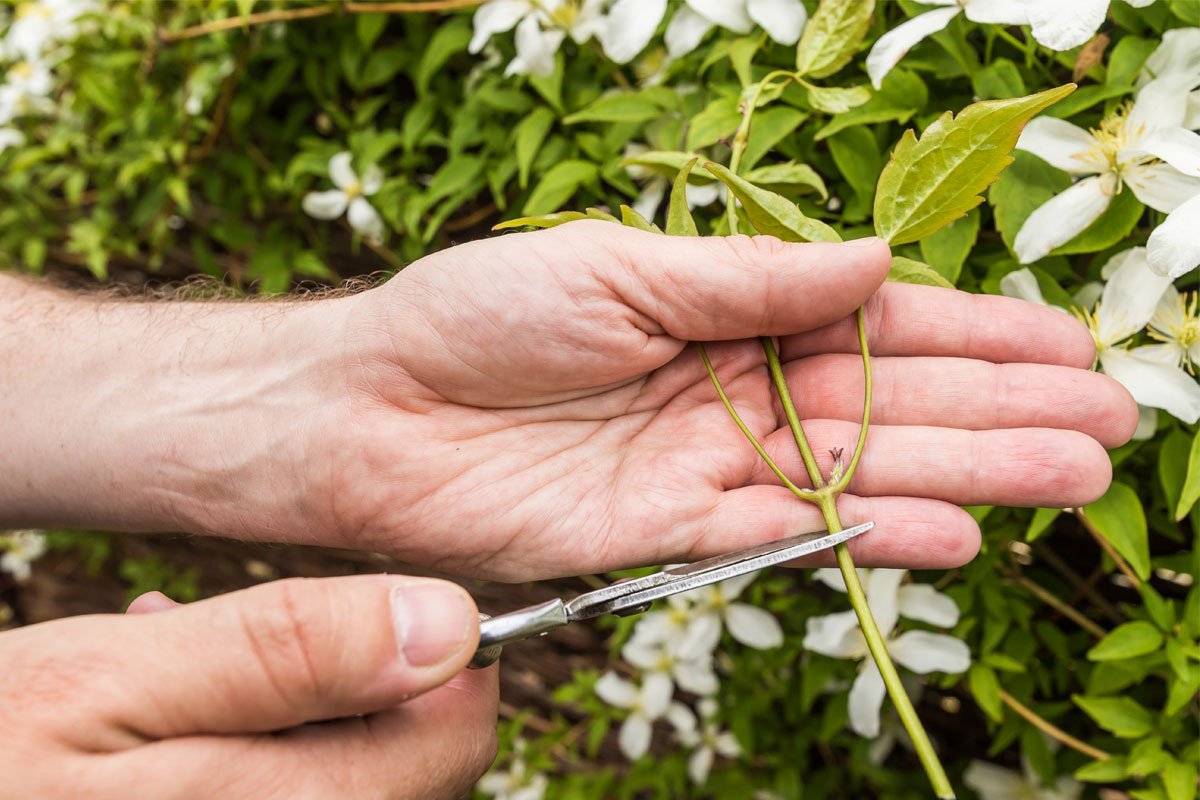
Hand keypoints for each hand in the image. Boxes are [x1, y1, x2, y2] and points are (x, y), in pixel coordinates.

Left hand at [0, 223, 1136, 578]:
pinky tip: (952, 536)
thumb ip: (750, 276)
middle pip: (891, 399)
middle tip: (1107, 423)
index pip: (874, 319)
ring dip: (965, 475)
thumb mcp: (622, 267)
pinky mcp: (672, 531)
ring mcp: (711, 462)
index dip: (972, 332)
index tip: (1065, 343)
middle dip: (1000, 409)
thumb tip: (877, 257)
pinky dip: (866, 536)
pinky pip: (787, 534)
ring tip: (1068, 479)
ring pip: (860, 470)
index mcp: (726, 308)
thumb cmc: (480, 315)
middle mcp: (735, 386)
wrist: (374, 412)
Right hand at [0, 575, 495, 798]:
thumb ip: (286, 652)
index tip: (409, 606)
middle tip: (250, 632)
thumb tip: (446, 623)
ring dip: (282, 709)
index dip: (451, 665)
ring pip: (327, 781)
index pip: (450, 745)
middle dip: (349, 685)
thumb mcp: (107, 681)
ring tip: (179, 653)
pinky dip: (234, 751)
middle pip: (400, 772)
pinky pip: (261, 799)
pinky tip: (156, 711)